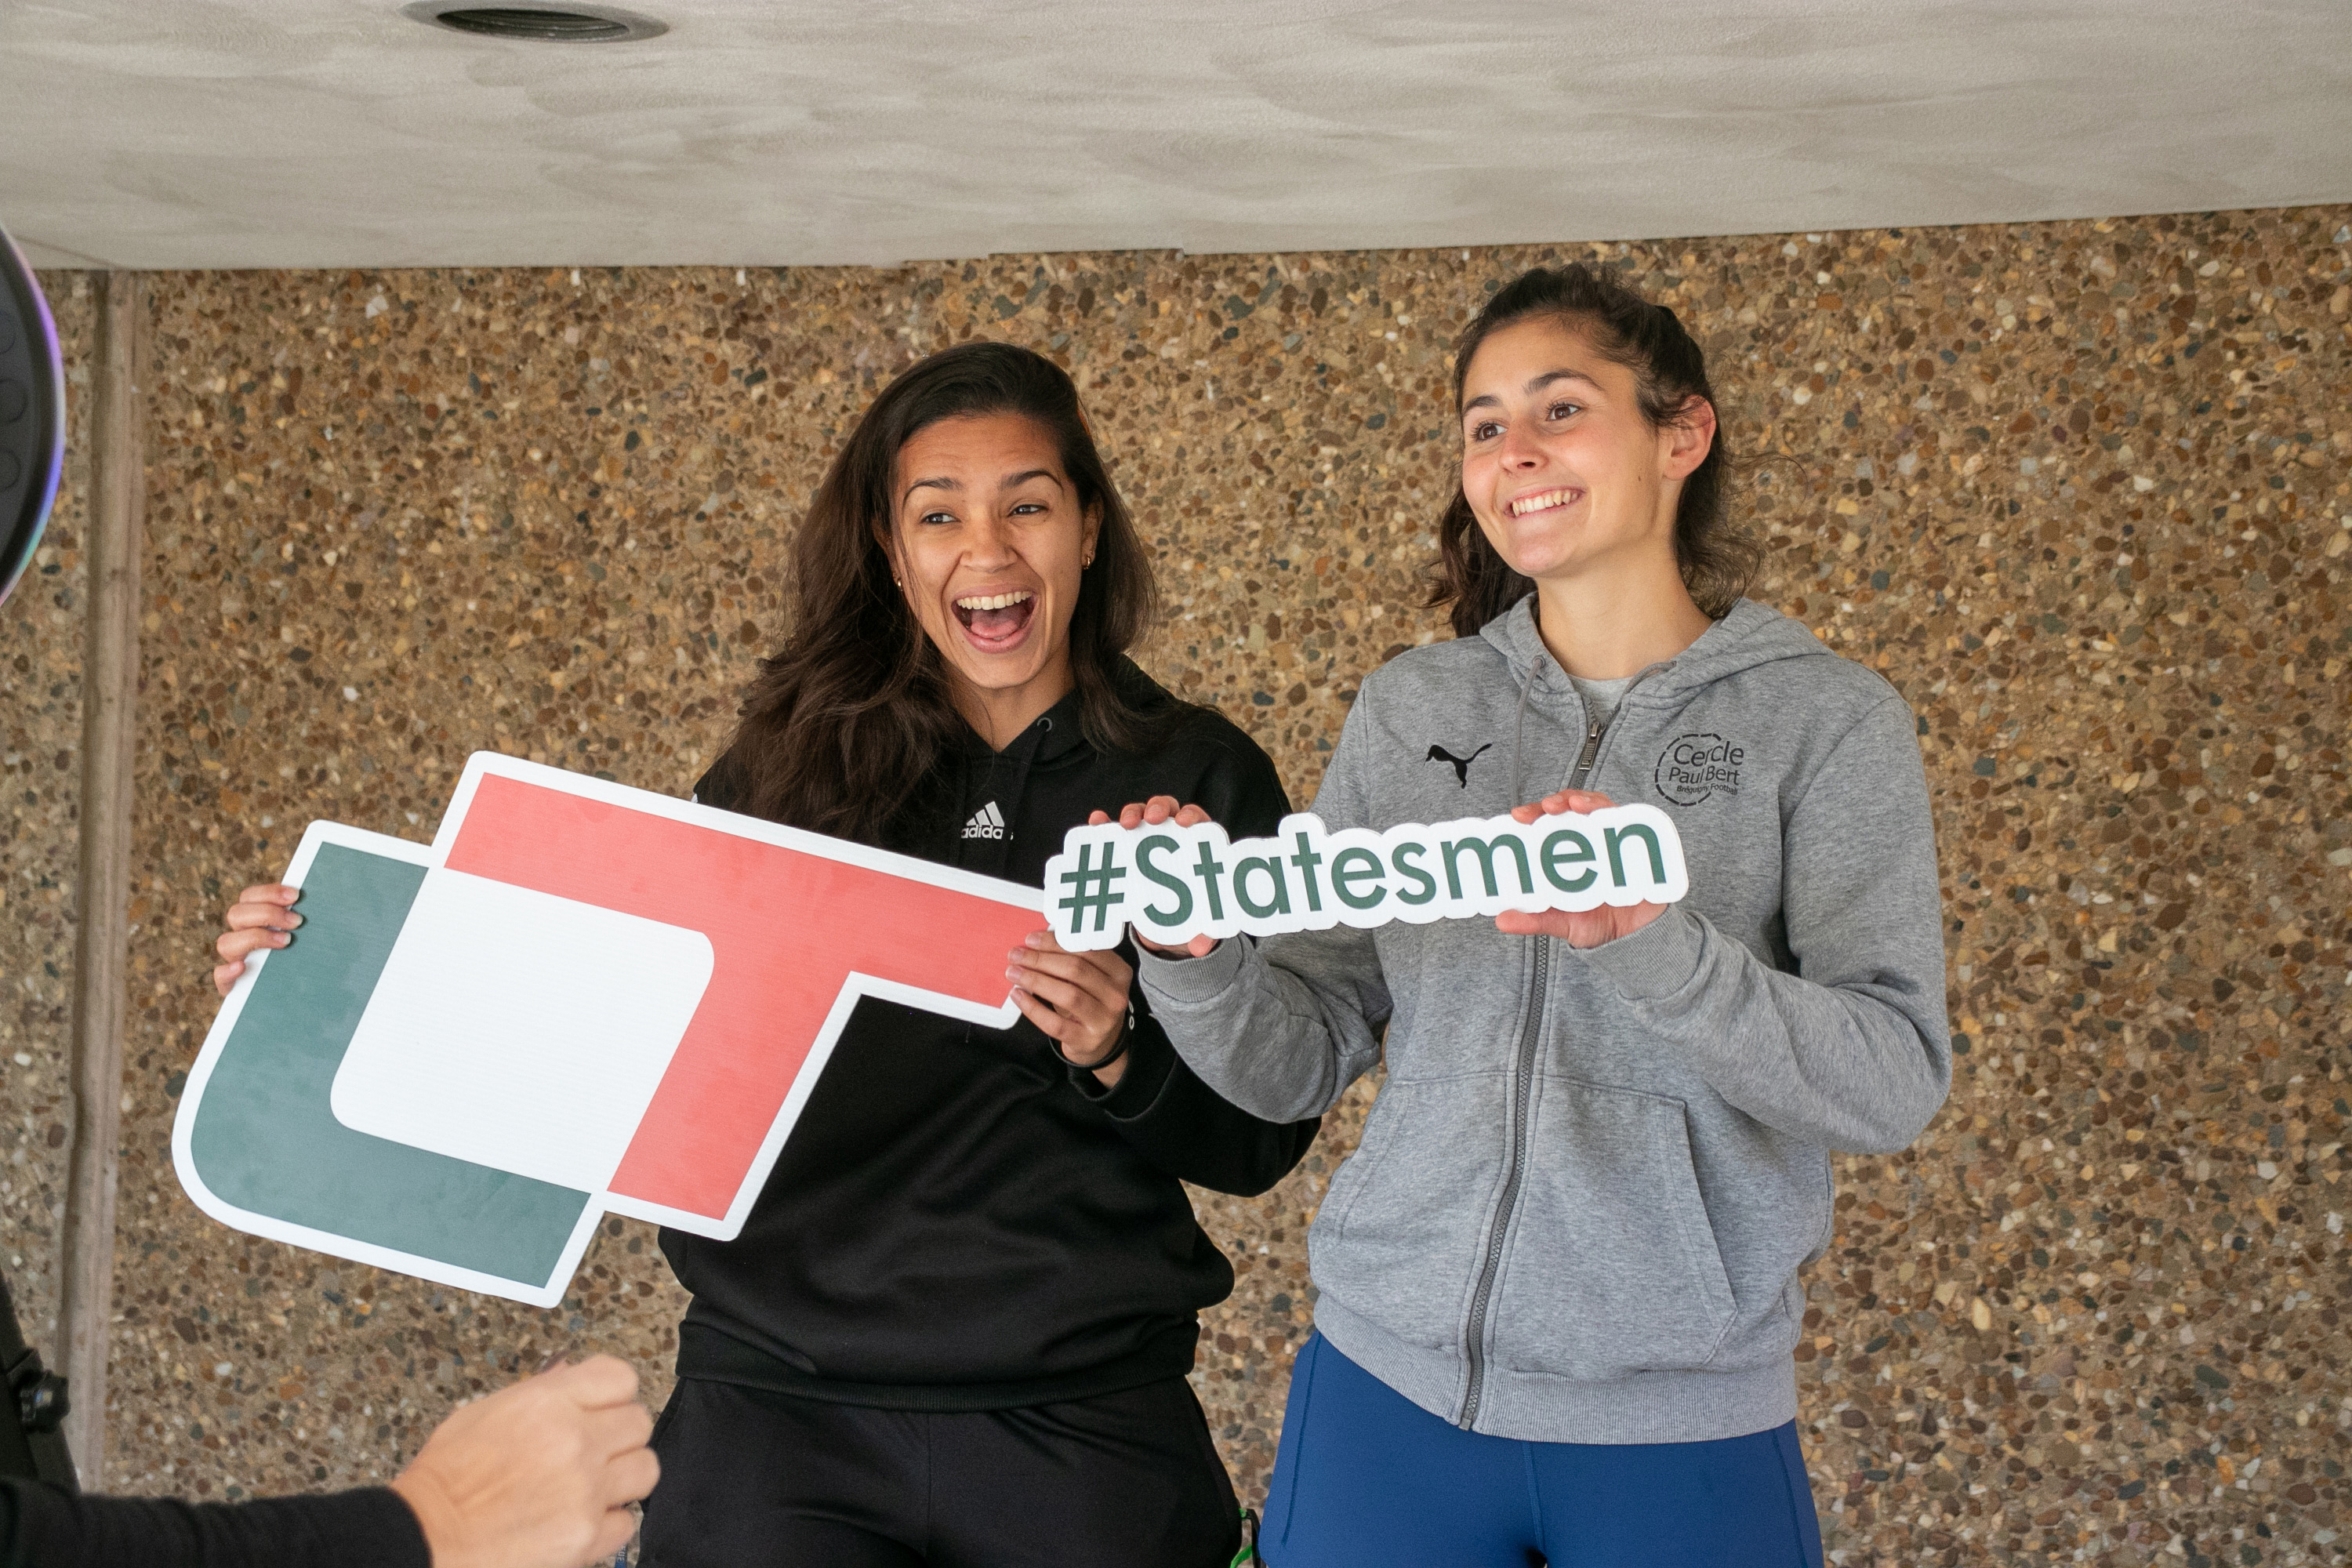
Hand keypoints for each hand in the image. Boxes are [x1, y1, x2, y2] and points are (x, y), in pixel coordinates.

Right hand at [214, 882, 300, 995]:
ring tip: (286, 942)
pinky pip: (219, 976)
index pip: (249, 897)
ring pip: (226, 942)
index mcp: (254, 921)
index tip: (296, 895)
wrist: (294, 999)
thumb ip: (306, 923)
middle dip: (267, 913)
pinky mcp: (232, 985)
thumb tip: (329, 903)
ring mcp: (235, 961)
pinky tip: (242, 967)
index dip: (270, 892)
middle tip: (297, 921)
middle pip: (236, 914)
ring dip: (255, 937)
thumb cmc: (305, 961)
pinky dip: (228, 971)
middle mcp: (241, 938)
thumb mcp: (307, 939)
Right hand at [390, 1355, 656, 1567]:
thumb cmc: (445, 1479)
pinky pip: (627, 1522)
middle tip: (596, 1448)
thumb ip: (539, 1392)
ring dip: (624, 1475)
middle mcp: (575, 1443)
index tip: (602, 1405)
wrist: (425, 1538)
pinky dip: (608, 1522)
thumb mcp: (484, 1412)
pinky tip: (580, 1518)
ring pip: (646, 1469)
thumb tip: (571, 1373)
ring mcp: (585, 1492)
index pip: (620, 1378)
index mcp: (548, 1404)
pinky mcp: (586, 1537)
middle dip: (619, 1433)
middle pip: (639, 1422)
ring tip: (595, 1483)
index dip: (612, 1392)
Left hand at [1008, 929, 1136, 1086]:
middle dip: (1041, 960)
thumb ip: (1071, 959)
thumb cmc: (1090, 1002)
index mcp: (1119, 972)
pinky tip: (1018, 996)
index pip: (1086, 950)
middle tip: (1016, 956)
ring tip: (1013, 973)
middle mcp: (1116, 995)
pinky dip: (1033, 1008)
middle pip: (1076, 970)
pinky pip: (1055, 1023)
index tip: (1031, 940)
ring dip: (1036, 981)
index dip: (1055, 943)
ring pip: (1067, 995)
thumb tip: (1035, 943)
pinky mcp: (1086, 1040)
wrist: (1101, 1042)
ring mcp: (1103, 1020)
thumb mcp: (1090, 978)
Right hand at [1088, 797, 1220, 957]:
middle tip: (1151, 820)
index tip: (1184, 823)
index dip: (1192, 816)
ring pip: (1141, 813)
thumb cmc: (1187, 914)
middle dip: (1158, 808)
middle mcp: (1171, 834)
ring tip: (1125, 824)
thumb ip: (1202, 933)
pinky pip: (1113, 828)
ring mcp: (1146, 837)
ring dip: (1133, 813)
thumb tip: (1200, 946)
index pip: (1197, 820)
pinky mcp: (1123, 846)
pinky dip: (1105, 823)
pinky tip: (1097, 823)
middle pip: (1168, 809)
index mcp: (1195, 845)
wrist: (1163, 925)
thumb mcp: (1196, 923)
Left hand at [1496, 788, 1666, 948]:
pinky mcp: (1640, 845)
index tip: (1518, 816)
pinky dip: (1622, 816)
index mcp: (1565, 856)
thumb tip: (1502, 920)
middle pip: (1572, 809)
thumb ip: (1535, 920)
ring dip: (1587, 802)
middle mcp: (1588, 842)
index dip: (1532, 814)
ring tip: (1575, 806)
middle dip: (1558, 801)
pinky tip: (1609, 816)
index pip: (1546, 824)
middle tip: (1547, 807)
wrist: (1638, 938)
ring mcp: (1613, 841)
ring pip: (1601, 808)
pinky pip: (1635, 824)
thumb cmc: (1598, 924)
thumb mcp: (1562, 923)